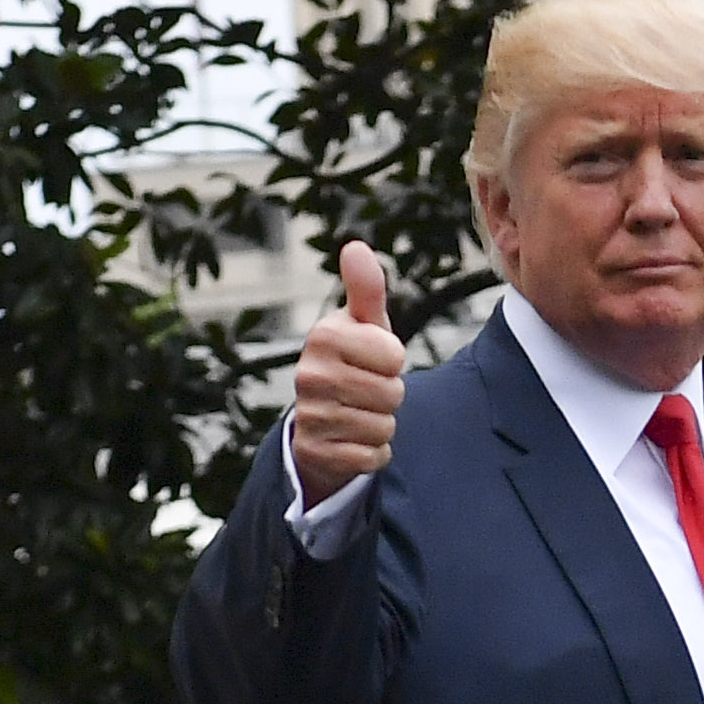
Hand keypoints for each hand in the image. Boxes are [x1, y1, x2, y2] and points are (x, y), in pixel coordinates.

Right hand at [288, 241, 407, 505]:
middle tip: (367, 391)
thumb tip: (355, 246)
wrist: (322, 420)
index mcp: (323, 336)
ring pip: (383, 426)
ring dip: (381, 425)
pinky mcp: (315, 454)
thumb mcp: (363, 325)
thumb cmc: (353, 361)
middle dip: (389, 395)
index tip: (373, 360)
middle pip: (392, 393)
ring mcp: (309, 417)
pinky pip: (371, 457)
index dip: (393, 361)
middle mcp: (308, 375)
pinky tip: (353, 440)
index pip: (394, 356)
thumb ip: (366, 289)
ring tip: (359, 413)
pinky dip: (372, 453)